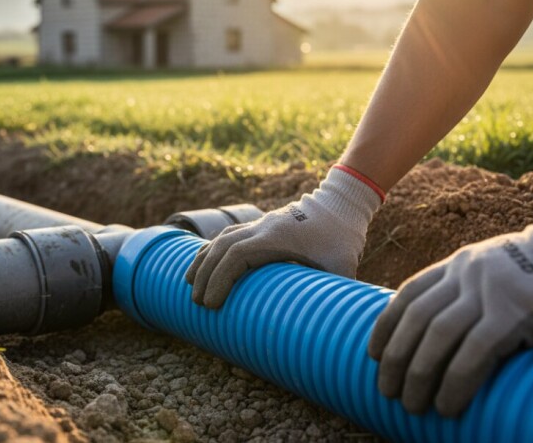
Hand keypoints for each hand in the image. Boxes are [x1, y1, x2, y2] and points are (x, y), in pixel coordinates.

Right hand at [185, 165, 383, 308]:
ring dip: (203, 262)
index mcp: (276, 237)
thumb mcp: (343, 267)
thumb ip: (335, 294)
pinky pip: (227, 236)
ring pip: (220, 240)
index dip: (220, 279)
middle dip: (205, 275)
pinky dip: (211, 250)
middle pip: (221, 248)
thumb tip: (332, 327)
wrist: (340, 206)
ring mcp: (258, 224)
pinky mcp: (259, 225)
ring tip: (189, 285)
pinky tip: (202, 265)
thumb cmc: (342, 238)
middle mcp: (261, 227)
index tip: (212, 304)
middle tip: (198, 304)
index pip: (236, 256)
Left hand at [368, 189, 532, 416]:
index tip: (373, 354)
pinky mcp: (516, 314)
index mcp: (458, 264)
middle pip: (416, 319)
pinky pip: (475, 352)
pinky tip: (448, 405)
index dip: (385, 327)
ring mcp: (490, 292)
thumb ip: (469, 292)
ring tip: (413, 405)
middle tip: (387, 390)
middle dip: (396, 358)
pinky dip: (455, 382)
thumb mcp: (495, 270)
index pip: (407, 295)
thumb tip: (443, 334)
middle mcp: (466, 275)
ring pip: (437, 337)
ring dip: (419, 375)